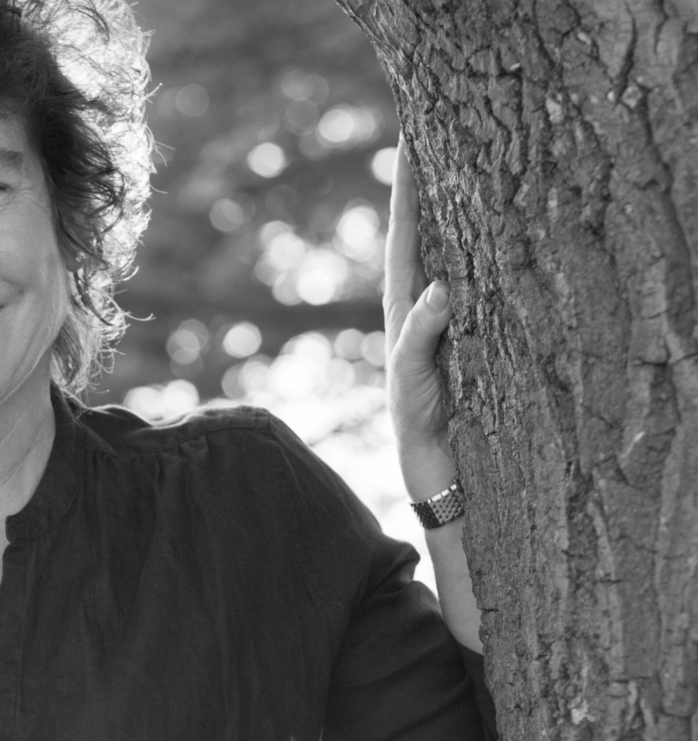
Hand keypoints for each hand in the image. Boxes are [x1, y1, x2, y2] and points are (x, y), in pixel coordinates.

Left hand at [384, 146, 455, 500]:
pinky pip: (474, 274)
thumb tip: (444, 286)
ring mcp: (444, 309)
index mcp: (403, 301)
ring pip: (449, 245)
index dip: (406, 188)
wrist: (433, 455)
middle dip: (427, 183)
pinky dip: (479, 246)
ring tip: (461, 160)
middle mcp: (422, 297)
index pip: (405, 233)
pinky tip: (492, 224)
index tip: (408, 139)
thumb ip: (424, 332)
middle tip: (434, 130)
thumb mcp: (415, 372)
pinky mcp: (467, 326)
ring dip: (453, 207)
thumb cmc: (416, 413)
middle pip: (425, 228)